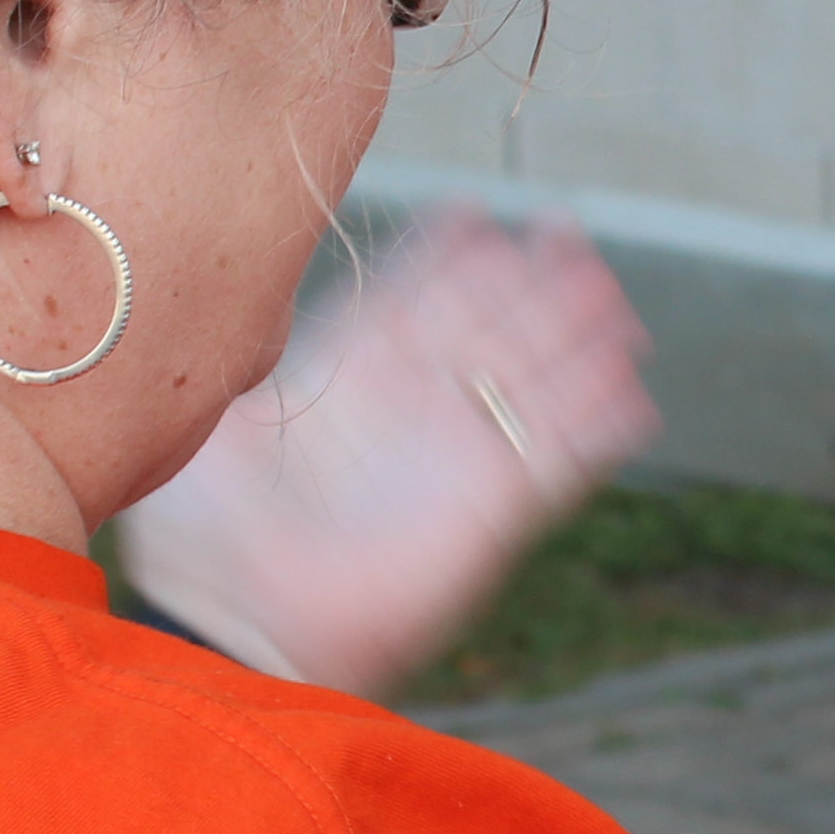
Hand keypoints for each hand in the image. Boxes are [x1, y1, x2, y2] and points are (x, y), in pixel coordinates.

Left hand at [114, 210, 655, 691]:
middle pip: (492, 326)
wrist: (238, 617)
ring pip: (537, 382)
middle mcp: (413, 408)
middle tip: (562, 234)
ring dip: (578, 340)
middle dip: (532, 280)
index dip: (451, 256)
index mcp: (352, 374)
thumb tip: (260, 293)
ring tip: (606, 295)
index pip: (417, 297)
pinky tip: (627, 388)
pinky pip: (561, 459)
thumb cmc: (207, 527)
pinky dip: (598, 425)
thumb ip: (252, 351)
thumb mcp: (221, 414)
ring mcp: (457, 456)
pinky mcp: (493, 511)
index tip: (478, 216)